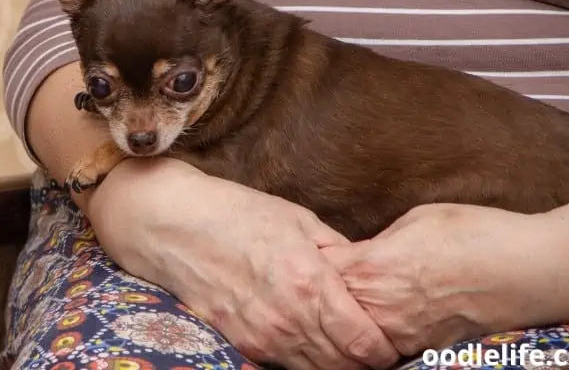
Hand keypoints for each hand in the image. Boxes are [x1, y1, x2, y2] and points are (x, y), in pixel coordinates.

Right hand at [83, 157, 399, 369]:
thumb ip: (337, 252)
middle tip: (375, 342)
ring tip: (346, 343)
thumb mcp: (298, 220)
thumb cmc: (237, 213)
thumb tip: (365, 273)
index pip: (365, 343)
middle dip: (366, 359)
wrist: (174, 226)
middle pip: (345, 366)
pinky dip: (304, 360)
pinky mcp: (241, 342)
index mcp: (310, 283)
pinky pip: (284, 364)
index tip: (394, 336)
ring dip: (336, 362)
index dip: (386, 347)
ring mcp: (262, 336)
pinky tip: (309, 340)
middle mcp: (289, 319)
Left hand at [321, 203, 556, 356]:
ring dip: (343, 323)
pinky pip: (384, 348)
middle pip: (328, 309)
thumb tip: (359, 253)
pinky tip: (375, 326)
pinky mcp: (423, 350)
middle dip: (318, 298)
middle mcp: (380, 306)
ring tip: (339, 311)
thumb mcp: (415, 220)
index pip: (318, 271)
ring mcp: (401, 333)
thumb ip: (378, 242)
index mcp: (371, 266)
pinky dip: (373, 339)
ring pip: (353, 337)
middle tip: (309, 290)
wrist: (528, 271)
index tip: (303, 257)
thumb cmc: (475, 234)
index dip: (308, 263)